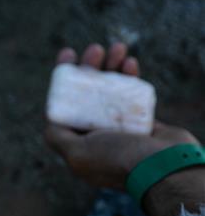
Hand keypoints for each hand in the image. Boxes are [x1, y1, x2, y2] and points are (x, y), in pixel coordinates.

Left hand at [44, 42, 198, 188]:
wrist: (165, 168)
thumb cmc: (119, 159)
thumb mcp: (78, 153)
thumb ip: (58, 137)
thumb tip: (49, 121)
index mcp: (79, 142)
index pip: (65, 104)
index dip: (64, 79)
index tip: (68, 55)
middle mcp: (97, 134)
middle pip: (87, 93)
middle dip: (90, 67)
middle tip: (96, 49)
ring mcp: (120, 126)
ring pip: (110, 89)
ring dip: (111, 66)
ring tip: (117, 47)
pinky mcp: (142, 120)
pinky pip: (132, 94)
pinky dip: (130, 77)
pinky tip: (130, 62)